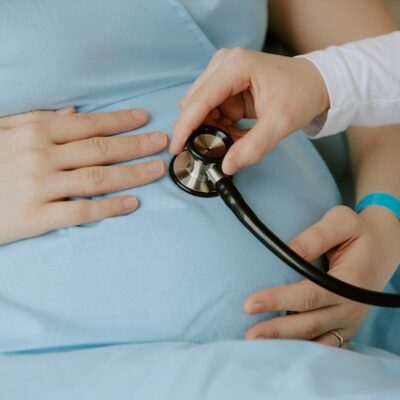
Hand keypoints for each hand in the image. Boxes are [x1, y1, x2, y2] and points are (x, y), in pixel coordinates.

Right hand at [0, 108, 167, 243]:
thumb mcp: (1, 131)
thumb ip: (36, 120)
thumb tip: (73, 113)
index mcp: (34, 133)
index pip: (88, 125)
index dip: (120, 121)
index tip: (144, 119)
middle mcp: (41, 157)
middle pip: (100, 150)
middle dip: (135, 145)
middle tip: (161, 143)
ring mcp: (40, 188)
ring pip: (97, 178)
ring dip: (132, 174)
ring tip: (156, 170)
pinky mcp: (36, 218)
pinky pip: (82, 211)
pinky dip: (110, 208)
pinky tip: (132, 204)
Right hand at [171, 48, 328, 174]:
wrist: (315, 83)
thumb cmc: (301, 93)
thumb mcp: (281, 123)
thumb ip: (253, 147)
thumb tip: (227, 166)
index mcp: (235, 66)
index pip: (199, 100)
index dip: (185, 126)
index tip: (177, 147)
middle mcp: (223, 64)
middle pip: (193, 103)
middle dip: (202, 129)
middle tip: (221, 147)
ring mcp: (222, 73)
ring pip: (200, 108)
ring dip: (212, 129)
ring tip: (236, 137)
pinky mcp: (225, 84)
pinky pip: (211, 110)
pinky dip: (219, 126)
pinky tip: (236, 131)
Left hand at [243, 206, 399, 346]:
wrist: (383, 247)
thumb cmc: (358, 233)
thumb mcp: (342, 221)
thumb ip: (317, 235)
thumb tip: (291, 251)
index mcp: (350, 282)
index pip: (308, 296)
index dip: (278, 301)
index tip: (250, 303)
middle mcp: (351, 307)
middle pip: (308, 324)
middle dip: (276, 331)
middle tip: (247, 335)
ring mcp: (350, 321)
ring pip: (315, 340)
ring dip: (287, 345)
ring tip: (258, 347)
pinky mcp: (346, 326)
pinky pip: (325, 345)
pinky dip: (303, 349)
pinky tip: (282, 350)